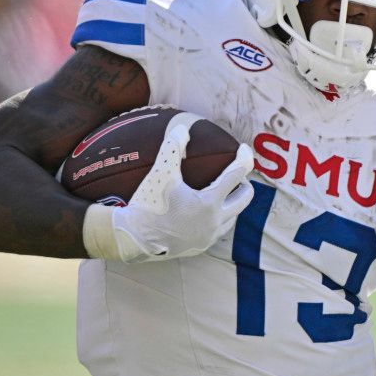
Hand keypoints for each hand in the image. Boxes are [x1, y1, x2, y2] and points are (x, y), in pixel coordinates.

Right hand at [104, 114, 255, 262]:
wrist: (131, 239)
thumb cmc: (148, 204)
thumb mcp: (160, 173)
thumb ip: (172, 148)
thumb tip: (182, 128)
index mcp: (209, 203)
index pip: (236, 175)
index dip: (243, 159)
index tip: (244, 150)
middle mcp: (214, 221)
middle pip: (244, 199)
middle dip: (244, 184)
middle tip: (236, 175)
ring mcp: (209, 237)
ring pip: (233, 216)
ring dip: (231, 202)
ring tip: (222, 191)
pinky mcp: (200, 247)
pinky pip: (219, 230)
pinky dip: (219, 217)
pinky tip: (208, 211)